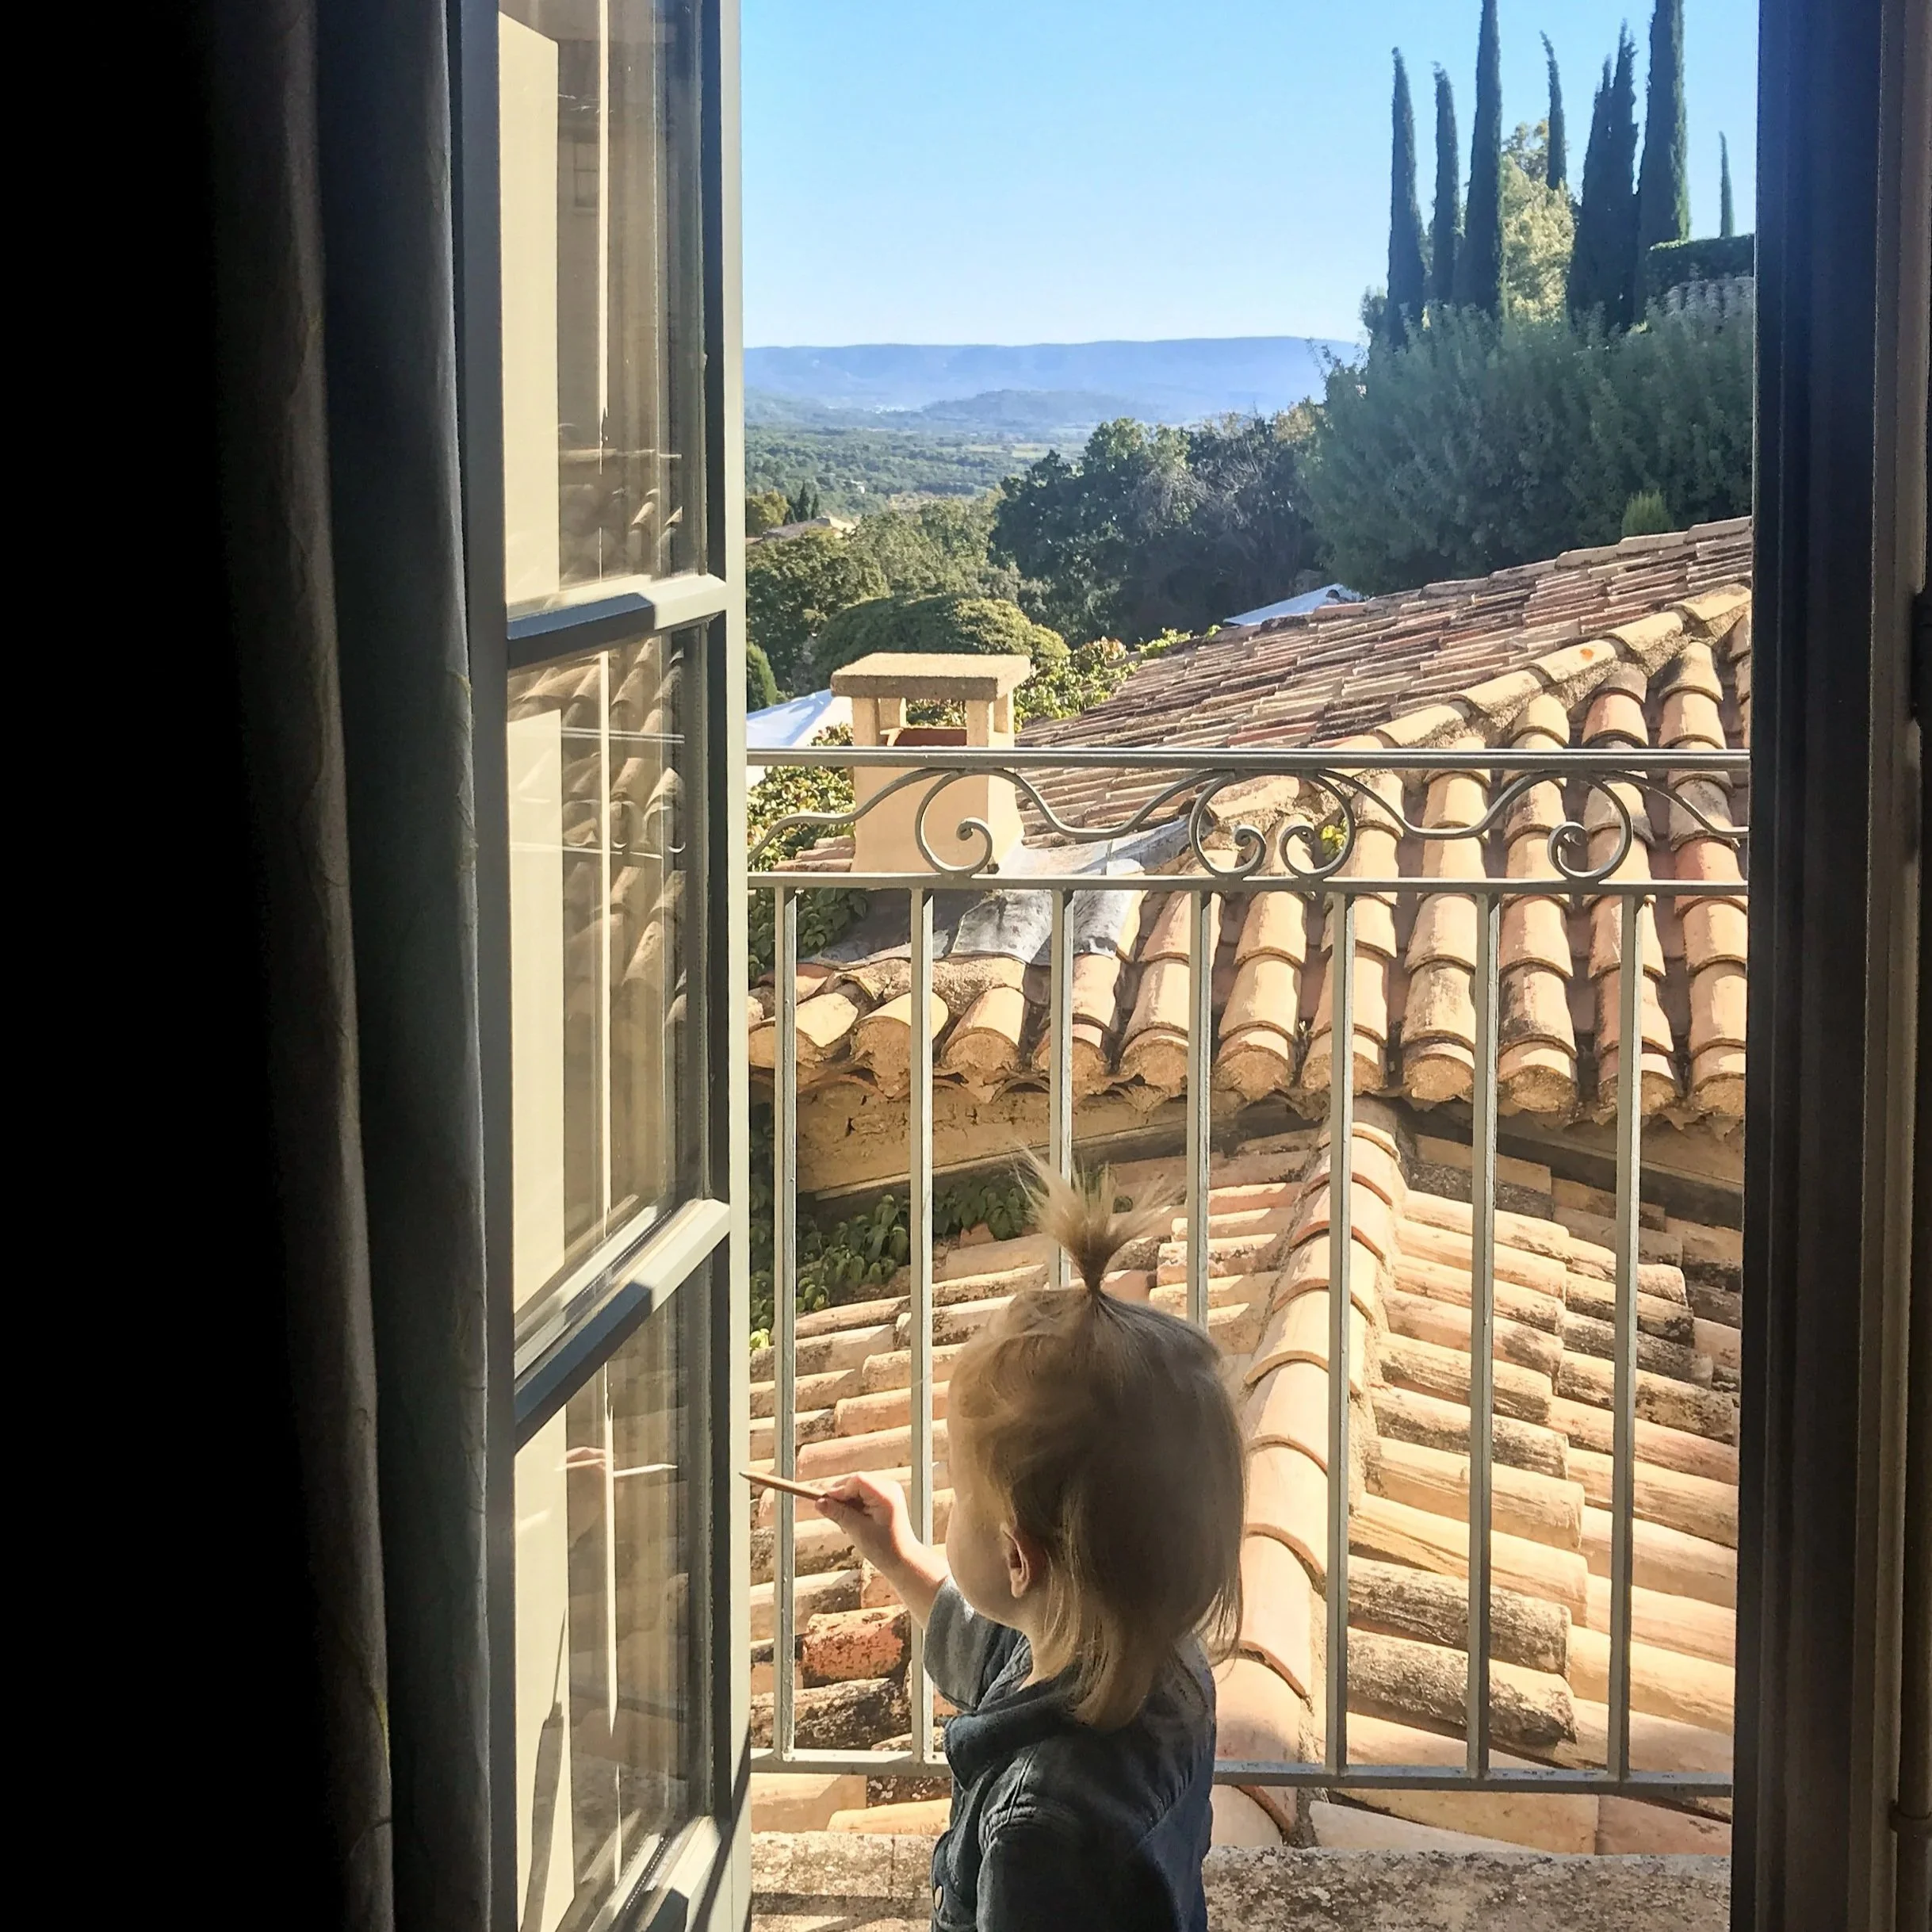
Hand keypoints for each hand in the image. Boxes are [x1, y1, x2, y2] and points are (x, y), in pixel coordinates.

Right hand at [816, 1472, 947, 1625]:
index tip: (825, 1504)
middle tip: (833, 1516)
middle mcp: (889, 1487)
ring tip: (846, 1523)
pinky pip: (863, 1494)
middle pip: (856, 1482)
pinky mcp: (885, 1497)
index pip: (857, 1481)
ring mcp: (889, 1491)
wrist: (902, 1560)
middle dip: (842, 1497)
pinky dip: (854, 1505)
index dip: (839, 1490)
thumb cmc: (884, 1549)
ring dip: (847, 1502)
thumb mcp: (857, 1531)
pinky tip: (853, 1520)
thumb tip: (819, 1502)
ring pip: (858, 1488)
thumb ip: (838, 1514)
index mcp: (886, 1494)